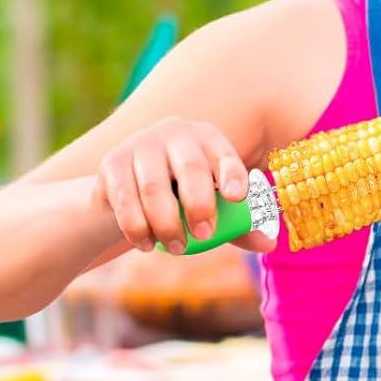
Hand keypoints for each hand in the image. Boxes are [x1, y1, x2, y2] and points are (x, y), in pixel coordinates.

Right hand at [93, 118, 269, 254]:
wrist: (126, 190)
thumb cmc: (183, 196)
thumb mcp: (213, 205)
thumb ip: (238, 223)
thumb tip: (269, 244)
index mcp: (208, 139)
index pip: (225, 155)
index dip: (232, 174)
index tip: (236, 198)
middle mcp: (175, 133)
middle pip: (191, 167)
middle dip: (200, 204)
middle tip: (205, 235)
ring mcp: (140, 144)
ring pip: (154, 187)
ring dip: (167, 223)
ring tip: (177, 248)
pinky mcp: (112, 162)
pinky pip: (125, 198)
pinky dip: (137, 226)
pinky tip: (147, 245)